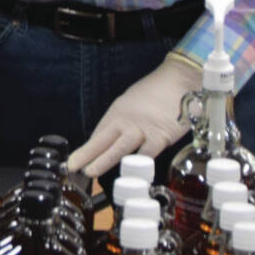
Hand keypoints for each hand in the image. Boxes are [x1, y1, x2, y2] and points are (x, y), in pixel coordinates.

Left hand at [68, 54, 198, 179]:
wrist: (180, 78)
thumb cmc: (158, 90)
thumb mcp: (133, 102)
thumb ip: (123, 120)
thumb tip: (112, 138)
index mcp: (118, 111)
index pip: (99, 134)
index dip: (87, 149)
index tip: (75, 161)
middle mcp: (127, 119)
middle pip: (103, 140)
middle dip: (87, 155)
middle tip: (74, 167)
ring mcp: (143, 128)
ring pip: (120, 148)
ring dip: (104, 161)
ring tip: (91, 171)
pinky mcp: (161, 136)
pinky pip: (147, 154)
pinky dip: (138, 166)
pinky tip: (129, 175)